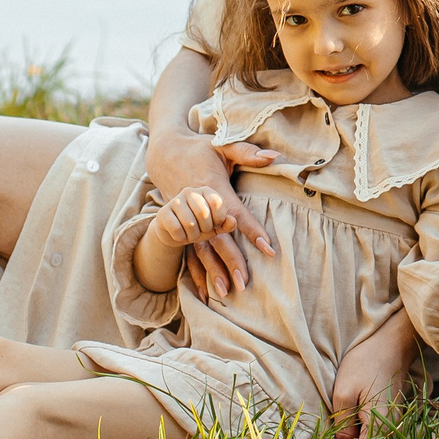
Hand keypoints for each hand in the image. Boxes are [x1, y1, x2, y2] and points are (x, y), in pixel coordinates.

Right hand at [145, 128, 274, 298]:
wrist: (164, 153)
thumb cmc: (199, 149)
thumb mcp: (222, 146)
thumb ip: (247, 152)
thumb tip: (274, 156)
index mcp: (213, 189)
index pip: (237, 214)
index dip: (252, 231)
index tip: (267, 248)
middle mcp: (199, 207)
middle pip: (217, 239)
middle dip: (230, 261)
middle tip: (244, 283)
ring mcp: (187, 217)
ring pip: (201, 250)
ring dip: (211, 272)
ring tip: (224, 293)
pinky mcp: (180, 224)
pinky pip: (188, 251)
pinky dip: (195, 272)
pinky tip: (203, 290)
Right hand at [151, 185, 236, 247]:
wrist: (175, 234)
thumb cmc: (199, 228)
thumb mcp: (215, 227)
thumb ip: (226, 224)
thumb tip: (233, 221)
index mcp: (206, 191)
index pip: (217, 203)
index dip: (218, 220)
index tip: (214, 224)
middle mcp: (190, 192)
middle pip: (204, 213)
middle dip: (205, 229)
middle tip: (201, 232)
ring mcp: (175, 200)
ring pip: (189, 223)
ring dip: (193, 235)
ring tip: (191, 234)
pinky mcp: (163, 213)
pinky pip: (176, 229)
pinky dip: (180, 237)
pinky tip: (179, 235)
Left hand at [328, 312, 417, 438]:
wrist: (392, 343)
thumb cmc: (366, 363)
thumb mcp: (343, 392)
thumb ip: (342, 423)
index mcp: (380, 426)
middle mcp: (391, 429)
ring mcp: (393, 422)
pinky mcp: (391, 415)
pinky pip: (377, 434)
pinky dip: (364, 437)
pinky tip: (350, 429)